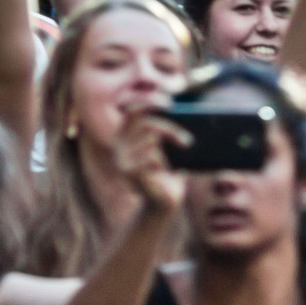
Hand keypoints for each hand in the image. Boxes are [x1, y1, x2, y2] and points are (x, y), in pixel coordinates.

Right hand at [115, 99, 189, 213]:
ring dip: (169, 147)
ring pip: (150, 139)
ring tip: (176, 159)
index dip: (148, 102)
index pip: (132, 111)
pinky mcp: (128, 172)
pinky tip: (161, 171)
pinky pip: (149, 156)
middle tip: (187, 141)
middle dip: (169, 130)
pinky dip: (161, 162)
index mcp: (123, 136)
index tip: (170, 103)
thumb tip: (174, 108)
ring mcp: (121, 159)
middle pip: (146, 124)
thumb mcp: (164, 148)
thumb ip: (161, 130)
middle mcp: (118, 146)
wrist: (164, 202)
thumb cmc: (167, 172)